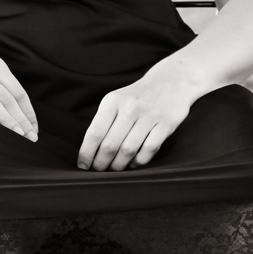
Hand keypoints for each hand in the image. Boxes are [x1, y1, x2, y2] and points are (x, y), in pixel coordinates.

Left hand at [78, 61, 199, 170]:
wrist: (170, 81)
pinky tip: (133, 163)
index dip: (87, 153)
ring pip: (128, 149)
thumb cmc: (136, 98)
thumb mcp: (116, 101)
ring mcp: (150, 116)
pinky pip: (149, 149)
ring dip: (118, 165)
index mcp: (113, 101)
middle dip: (101, 163)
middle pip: (110, 145)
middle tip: (98, 172)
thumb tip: (90, 152)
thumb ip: (104, 122)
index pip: (95, 133)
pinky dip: (139, 161)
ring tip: (114, 170)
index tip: (82, 166)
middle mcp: (130, 107)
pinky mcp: (166, 124)